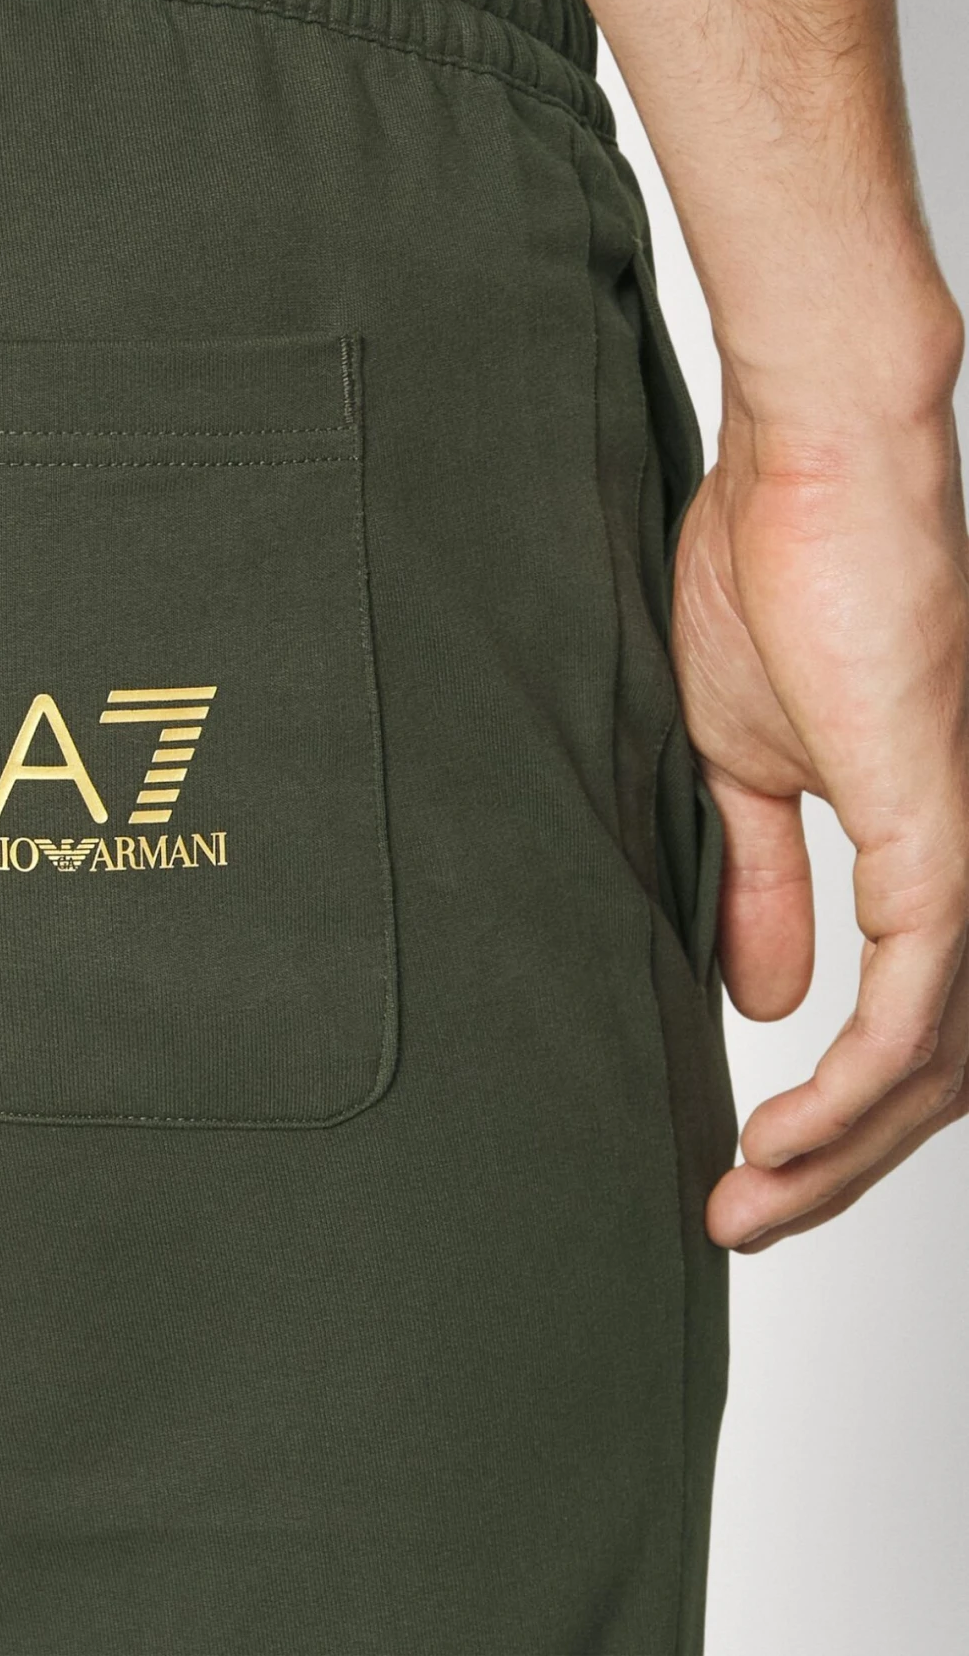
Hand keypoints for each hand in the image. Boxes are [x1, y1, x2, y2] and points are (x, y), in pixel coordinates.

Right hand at [671, 379, 968, 1250]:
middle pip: (939, 1074)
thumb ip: (763, 884)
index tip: (741, 1161)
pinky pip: (916, 1015)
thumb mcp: (743, 766)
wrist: (806, 467)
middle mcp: (967, 867)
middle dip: (840, 1167)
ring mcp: (964, 856)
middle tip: (739, 1219)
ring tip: (744, 1202)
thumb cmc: (776, 574)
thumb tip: (759, 998)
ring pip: (940, 1068)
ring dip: (842, 1155)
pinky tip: (781, 1137)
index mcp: (925, 848)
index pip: (914, 1026)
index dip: (837, 1113)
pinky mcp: (942, 840)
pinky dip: (852, 1097)